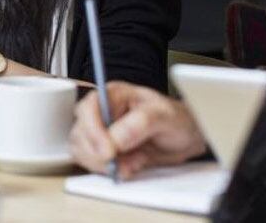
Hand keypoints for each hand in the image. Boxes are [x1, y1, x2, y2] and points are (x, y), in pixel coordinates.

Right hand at [69, 81, 206, 179]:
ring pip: (80, 149)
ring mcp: (99, 131)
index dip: (93, 130)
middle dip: (98, 152)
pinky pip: (89, 162)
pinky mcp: (100, 150)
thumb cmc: (176, 120)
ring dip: (102, 164)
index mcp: (114, 94)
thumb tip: (115, 138)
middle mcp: (102, 111)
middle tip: (120, 163)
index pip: (89, 107)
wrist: (185, 138)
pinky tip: (126, 167)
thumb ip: (140, 123)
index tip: (108, 151)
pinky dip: (106, 170)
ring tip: (130, 164)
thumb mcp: (165, 116)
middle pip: (80, 131)